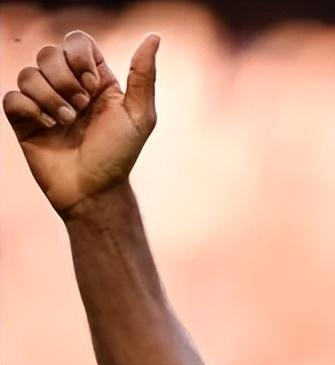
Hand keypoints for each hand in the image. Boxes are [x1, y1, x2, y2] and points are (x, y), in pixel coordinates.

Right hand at [3, 31, 159, 216]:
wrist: (94, 190)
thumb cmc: (119, 155)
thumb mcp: (140, 115)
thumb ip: (143, 75)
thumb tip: (154, 37)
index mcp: (95, 80)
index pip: (76, 42)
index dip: (79, 57)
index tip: (94, 85)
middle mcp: (67, 86)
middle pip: (48, 53)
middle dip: (65, 80)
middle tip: (81, 108)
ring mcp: (43, 102)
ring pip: (28, 73)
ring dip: (50, 98)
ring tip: (67, 123)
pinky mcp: (23, 119)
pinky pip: (11, 96)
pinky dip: (29, 110)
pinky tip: (46, 127)